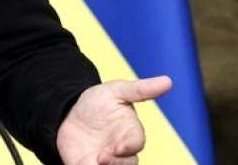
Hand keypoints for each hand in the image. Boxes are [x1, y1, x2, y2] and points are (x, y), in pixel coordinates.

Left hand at [55, 76, 171, 164]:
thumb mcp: (116, 91)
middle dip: (116, 164)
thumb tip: (168, 81)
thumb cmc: (99, 101)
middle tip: (101, 158)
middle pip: (128, 163)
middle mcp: (121, 151)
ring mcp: (107, 161)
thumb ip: (140, 90)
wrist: (70, 113)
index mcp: (130, 133)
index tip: (119, 148)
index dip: (130, 146)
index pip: (137, 143)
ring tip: (93, 163)